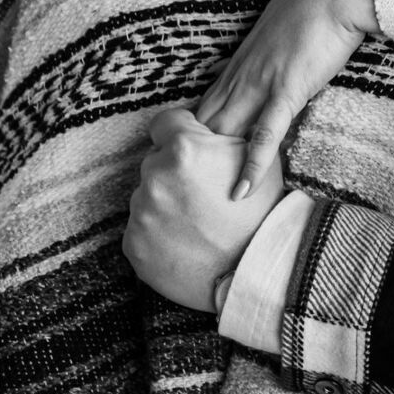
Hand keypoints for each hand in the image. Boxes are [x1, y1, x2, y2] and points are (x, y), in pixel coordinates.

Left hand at [123, 107, 283, 310]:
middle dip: (174, 173)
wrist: (254, 270)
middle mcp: (155, 176)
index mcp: (183, 148)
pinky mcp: (133, 244)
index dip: (179, 132)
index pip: (164, 123)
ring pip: (146, 196)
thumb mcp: (255, 157)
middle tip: (200, 195)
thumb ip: (224, 134)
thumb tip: (209, 123)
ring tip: (194, 222)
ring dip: (165, 204)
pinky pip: (140, 229)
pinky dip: (157, 234)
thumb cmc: (260, 211)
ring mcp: (141, 212)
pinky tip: (183, 241)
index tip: (190, 150)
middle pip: (155, 162)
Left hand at [196, 0, 381, 201]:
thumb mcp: (275, 31)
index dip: (190, 136)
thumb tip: (263, 65)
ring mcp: (260, 85)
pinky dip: (252, 164)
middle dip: (191, 157)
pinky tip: (241, 189)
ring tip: (201, 201)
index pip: (204, 107)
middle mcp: (241, 77)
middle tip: (182, 189)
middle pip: (206, 124)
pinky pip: (265, 134)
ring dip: (213, 165)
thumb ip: (263, 55)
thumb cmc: (311, 6)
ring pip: (226, 131)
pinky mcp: (286, 92)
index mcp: (238, 64)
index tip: (182, 161)